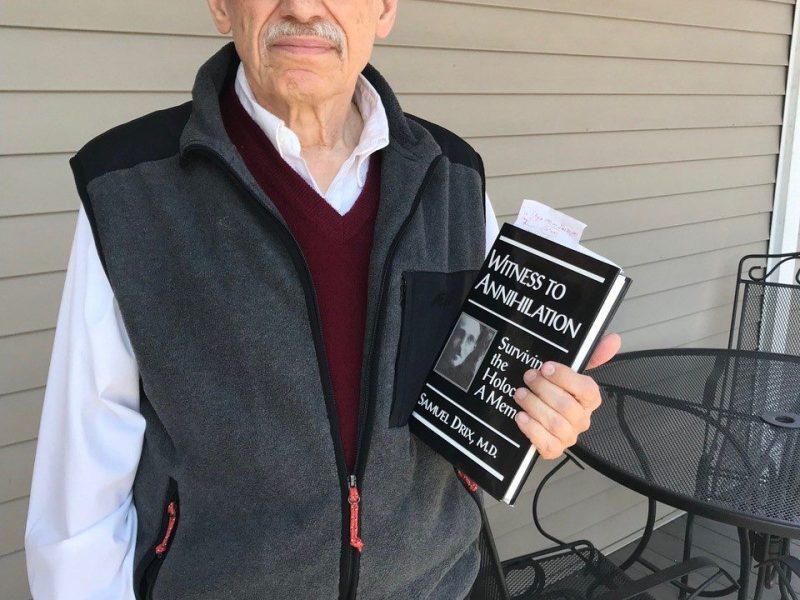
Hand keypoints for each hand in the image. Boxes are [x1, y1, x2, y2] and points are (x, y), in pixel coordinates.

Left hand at [512, 333, 620, 458]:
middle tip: (528, 377)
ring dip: (534, 406)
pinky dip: (531, 429)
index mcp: (589, 400)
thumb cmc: (555, 391)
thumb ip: (591, 355)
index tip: (546, 367)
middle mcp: (581, 419)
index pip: (587, 390)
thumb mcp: (568, 371)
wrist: (535, 415)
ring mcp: (568, 436)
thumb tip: (614, 339)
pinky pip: (546, 444)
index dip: (565, 378)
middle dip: (543, 389)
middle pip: (567, 407)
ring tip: (520, 394)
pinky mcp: (552, 449)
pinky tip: (521, 416)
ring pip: (555, 424)